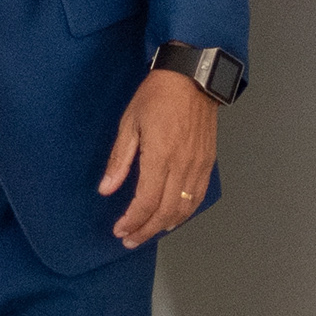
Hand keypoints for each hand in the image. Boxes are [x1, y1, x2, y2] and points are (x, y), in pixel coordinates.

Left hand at [99, 70, 219, 249]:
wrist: (192, 76)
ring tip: (147, 232)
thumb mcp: (129, 123)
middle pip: (165, 212)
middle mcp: (183, 165)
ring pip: (184, 209)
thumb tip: (106, 188)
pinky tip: (172, 218)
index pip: (146, 201)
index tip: (120, 230)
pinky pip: (198, 197)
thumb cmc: (158, 95)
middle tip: (130, 239)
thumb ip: (119, 160)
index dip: (132, 221)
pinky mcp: (208, 162)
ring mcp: (198, 165)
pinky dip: (185, 213)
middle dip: (145, 230)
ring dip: (165, 225)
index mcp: (160, 155)